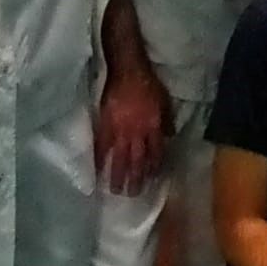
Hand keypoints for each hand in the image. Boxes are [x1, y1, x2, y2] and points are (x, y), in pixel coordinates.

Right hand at [95, 63, 170, 194]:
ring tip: (115, 190)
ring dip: (118, 175)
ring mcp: (120, 131)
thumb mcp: (164, 101)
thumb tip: (170, 136)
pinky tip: (96, 171)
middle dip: (136, 179)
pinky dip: (99, 159)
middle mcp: (138, 133)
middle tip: (133, 194)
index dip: (154, 167)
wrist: (127, 71)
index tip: (152, 179)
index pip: (156, 152)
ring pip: (120, 158)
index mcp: (153, 127)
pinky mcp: (105, 126)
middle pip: (137, 161)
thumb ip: (167, 120)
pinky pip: (102, 146)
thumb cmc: (147, 84)